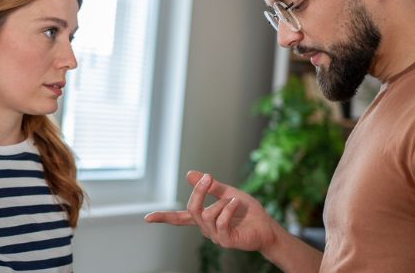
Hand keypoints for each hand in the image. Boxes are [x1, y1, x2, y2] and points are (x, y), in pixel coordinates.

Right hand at [144, 170, 281, 251]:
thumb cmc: (249, 212)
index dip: (164, 217)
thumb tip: (190, 174)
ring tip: (234, 200)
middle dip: (198, 191)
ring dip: (221, 202)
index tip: (147, 218)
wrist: (267, 226)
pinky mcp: (226, 241)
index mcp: (204, 218)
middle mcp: (206, 228)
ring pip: (206, 215)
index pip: (180, 218)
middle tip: (208, 177)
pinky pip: (220, 222)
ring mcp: (215, 236)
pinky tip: (237, 203)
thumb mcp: (228, 193)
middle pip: (192, 209)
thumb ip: (210, 187)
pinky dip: (228, 209)